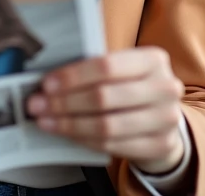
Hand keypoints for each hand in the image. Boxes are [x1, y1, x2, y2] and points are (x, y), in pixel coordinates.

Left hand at [25, 47, 185, 174]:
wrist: (164, 118)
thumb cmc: (132, 86)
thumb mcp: (122, 69)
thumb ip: (93, 70)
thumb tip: (47, 80)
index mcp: (153, 59)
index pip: (106, 66)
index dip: (73, 76)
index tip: (45, 84)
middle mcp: (165, 87)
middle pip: (104, 97)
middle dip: (64, 102)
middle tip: (37, 105)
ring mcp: (167, 119)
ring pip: (107, 125)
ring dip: (70, 124)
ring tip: (46, 121)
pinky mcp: (161, 145)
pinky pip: (113, 145)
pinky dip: (85, 140)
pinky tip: (67, 134)